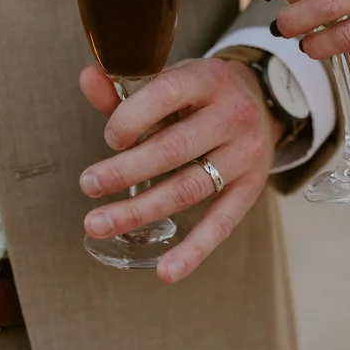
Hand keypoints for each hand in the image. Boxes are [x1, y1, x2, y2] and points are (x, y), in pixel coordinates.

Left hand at [78, 58, 283, 283]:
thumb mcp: (171, 80)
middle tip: (87, 185)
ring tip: (98, 224)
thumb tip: (89, 79)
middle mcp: (233, 114)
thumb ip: (126, 87)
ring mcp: (246, 154)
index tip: (110, 138)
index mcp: (209, 78)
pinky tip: (167, 271)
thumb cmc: (201, 94)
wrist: (261, 101)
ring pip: (189, 188)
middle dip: (125, 171)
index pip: (167, 94)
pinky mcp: (251, 187)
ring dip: (140, 210)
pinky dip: (194, 250)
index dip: (131, 118)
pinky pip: (222, 223)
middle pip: (174, 149)